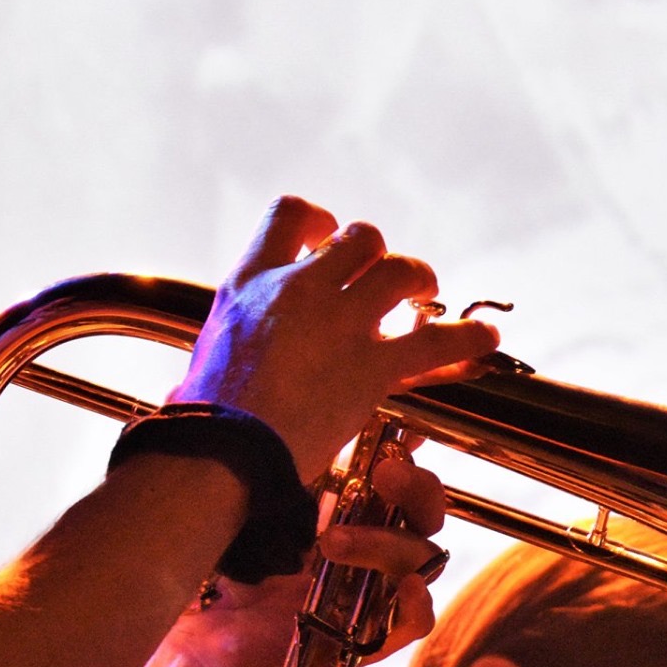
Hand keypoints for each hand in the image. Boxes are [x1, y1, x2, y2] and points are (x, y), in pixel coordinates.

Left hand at [140, 451, 449, 666]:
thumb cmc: (191, 599)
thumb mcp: (205, 525)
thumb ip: (218, 473)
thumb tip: (202, 403)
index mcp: (321, 522)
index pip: (380, 480)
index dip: (402, 451)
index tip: (399, 428)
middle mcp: (350, 558)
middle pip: (418, 515)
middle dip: (415, 486)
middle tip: (382, 470)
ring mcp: (357, 600)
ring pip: (418, 561)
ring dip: (385, 541)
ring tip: (327, 541)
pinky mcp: (355, 646)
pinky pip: (411, 625)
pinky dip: (416, 605)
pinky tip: (403, 588)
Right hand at [173, 197, 498, 482]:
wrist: (222, 453)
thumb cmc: (200, 418)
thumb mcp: (198, 362)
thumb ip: (216, 356)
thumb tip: (184, 391)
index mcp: (250, 282)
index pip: (290, 214)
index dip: (320, 220)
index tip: (327, 238)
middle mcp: (300, 288)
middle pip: (360, 237)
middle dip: (377, 255)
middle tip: (381, 281)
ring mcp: (341, 323)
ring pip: (401, 271)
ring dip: (419, 282)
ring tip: (424, 300)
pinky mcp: (373, 366)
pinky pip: (438, 339)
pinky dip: (468, 337)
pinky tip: (483, 340)